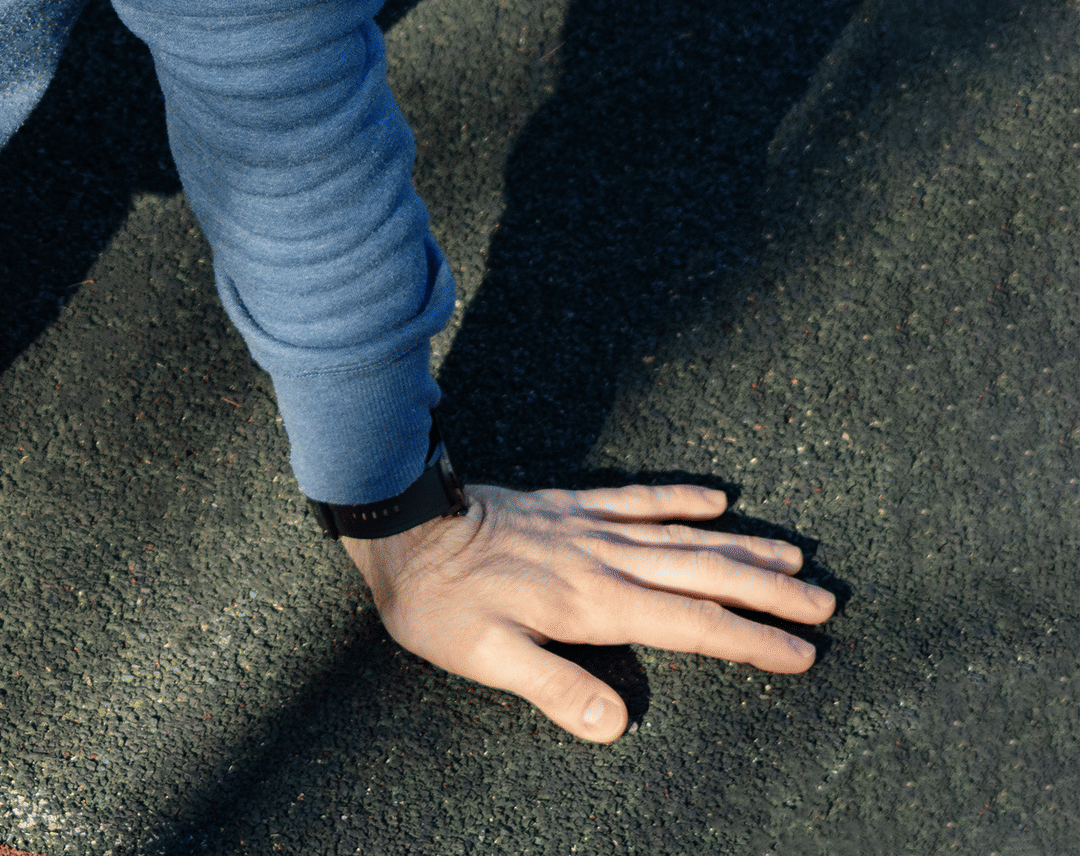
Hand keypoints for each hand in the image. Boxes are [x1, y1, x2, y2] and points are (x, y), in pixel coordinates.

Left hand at [344, 481, 831, 741]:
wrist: (397, 519)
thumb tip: (618, 725)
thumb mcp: (485, 657)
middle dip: (770, 593)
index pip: (694, 625)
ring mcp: (587, 527)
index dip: (751, 641)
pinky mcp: (564, 505)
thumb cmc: (436, 600)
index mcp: (594, 603)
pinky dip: (680, 498)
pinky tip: (716, 498)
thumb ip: (555, 688)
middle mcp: (603, 560)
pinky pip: (636, 498)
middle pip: (706, 576)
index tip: (803, 654)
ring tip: (795, 558)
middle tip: (827, 603)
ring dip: (742, 547)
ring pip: (683, 537)